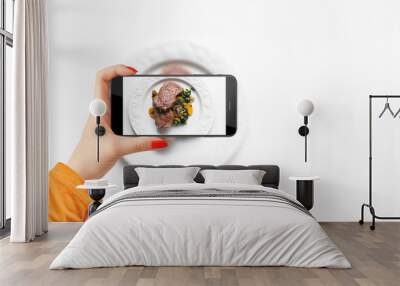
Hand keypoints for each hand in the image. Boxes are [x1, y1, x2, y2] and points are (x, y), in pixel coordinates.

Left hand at [68, 64, 168, 179]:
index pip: (102, 78)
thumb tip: (159, 140)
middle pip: (107, 82)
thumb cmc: (88, 158)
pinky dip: (126, 104)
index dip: (116, 69)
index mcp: (99, 110)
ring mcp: (103, 118)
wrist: (80, 172)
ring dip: (123, 88)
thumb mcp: (119, 148)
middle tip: (136, 76)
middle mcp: (100, 111)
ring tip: (137, 87)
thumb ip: (141, 144)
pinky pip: (116, 109)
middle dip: (122, 74)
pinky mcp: (108, 127)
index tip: (131, 72)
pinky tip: (134, 110)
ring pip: (112, 96)